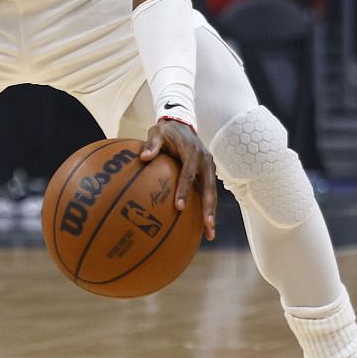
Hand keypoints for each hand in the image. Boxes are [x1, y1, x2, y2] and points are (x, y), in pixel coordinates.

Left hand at [138, 118, 217, 240]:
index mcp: (192, 152)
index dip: (185, 190)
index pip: (189, 173)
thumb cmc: (167, 131)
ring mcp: (209, 167)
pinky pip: (210, 191)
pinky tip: (205, 225)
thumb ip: (152, 144)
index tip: (180, 207)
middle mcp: (205, 160)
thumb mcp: (157, 133)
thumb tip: (144, 157)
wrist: (182, 123)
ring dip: (212, 212)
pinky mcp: (208, 172)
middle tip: (207, 226)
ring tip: (210, 234)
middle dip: (209, 208)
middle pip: (209, 187)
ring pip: (212, 193)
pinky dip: (209, 207)